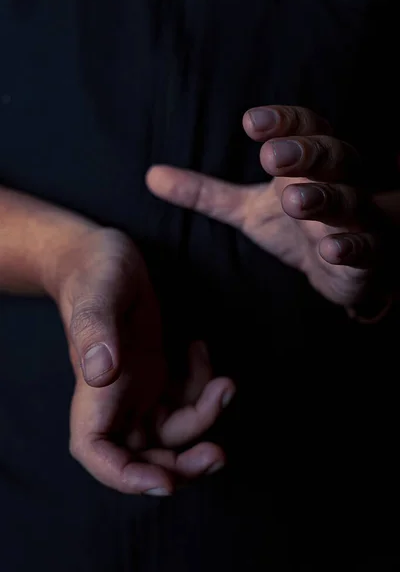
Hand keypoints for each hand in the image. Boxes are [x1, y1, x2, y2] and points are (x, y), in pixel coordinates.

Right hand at [55, 228, 234, 493]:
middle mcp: (116, 397)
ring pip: (172, 430)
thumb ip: (95, 331)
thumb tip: (100, 373)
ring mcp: (138, 387)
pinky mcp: (157, 373)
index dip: (125, 477)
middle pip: (142, 456)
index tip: (163, 482)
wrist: (105, 255)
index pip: (96, 451)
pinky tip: (199, 349)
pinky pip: (185, 397)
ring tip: (226, 385)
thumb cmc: (93, 270)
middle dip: (181, 465)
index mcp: (93, 389)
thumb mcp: (96, 293)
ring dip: (204, 417)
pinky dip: (202, 384)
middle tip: (218, 455)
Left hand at [146, 106, 394, 313]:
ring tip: (293, 200)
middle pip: (332, 155)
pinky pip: (364, 246)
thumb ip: (206, 194)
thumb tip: (152, 176)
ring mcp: (356, 219)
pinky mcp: (366, 255)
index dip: (283, 122)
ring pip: (349, 200)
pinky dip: (351, 246)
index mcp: (310, 164)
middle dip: (305, 153)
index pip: (305, 129)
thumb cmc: (298, 228)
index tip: (251, 122)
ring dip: (324, 197)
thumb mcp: (247, 209)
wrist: (344, 268)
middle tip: (271, 157)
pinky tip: (331, 250)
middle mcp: (338, 183)